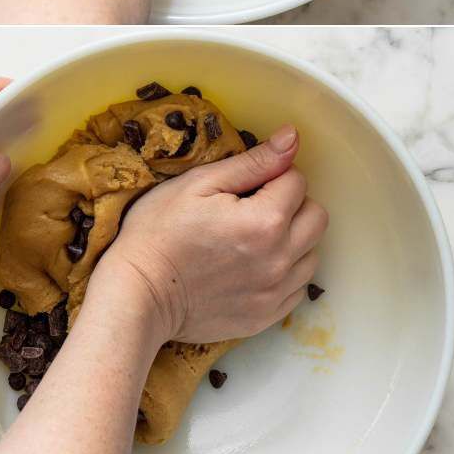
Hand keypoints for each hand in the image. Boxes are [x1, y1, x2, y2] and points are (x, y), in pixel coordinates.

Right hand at [91, 125, 327, 343]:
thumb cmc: (159, 234)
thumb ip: (254, 162)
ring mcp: (275, 292)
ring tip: (254, 240)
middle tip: (255, 209)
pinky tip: (254, 267)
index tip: (245, 188)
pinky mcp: (266, 316)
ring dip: (293, 240)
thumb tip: (293, 138)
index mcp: (265, 221)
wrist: (136, 296)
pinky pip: (298, 287)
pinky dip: (285, 273)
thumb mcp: (199, 184)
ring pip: (312, 253)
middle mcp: (279, 259)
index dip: (272, 176)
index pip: (297, 180)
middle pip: (316, 216)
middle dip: (292, 205)